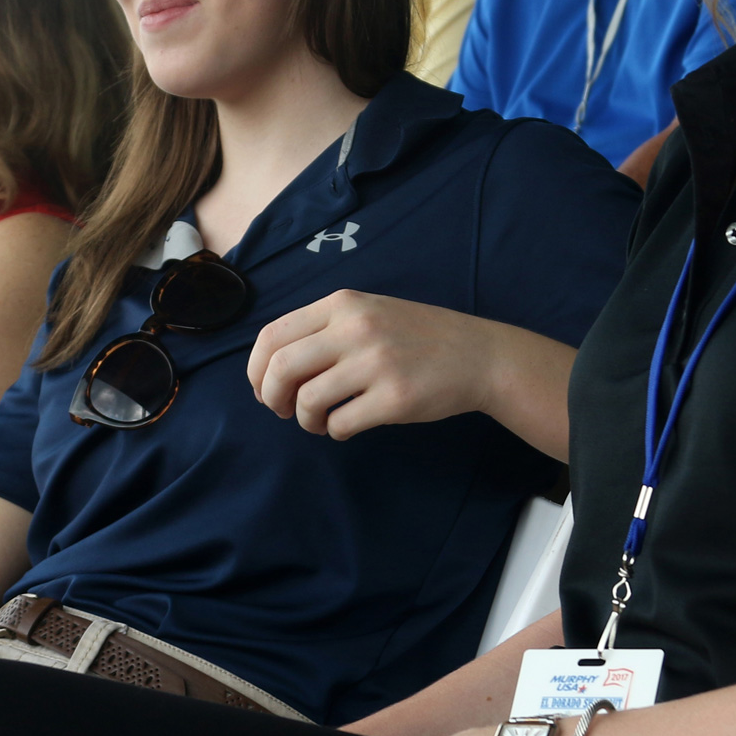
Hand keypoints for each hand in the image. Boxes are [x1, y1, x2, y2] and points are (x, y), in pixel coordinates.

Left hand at [247, 292, 500, 439]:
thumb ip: (325, 330)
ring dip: (305, 420)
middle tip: (283, 410)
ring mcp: (376, 363)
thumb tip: (273, 369)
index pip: (273, 335)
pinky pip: (340, 423)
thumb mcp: (369, 312)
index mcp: (343, 304)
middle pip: (281, 368)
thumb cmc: (418, 337)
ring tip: (320, 421)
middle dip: (272, 397)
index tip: (263, 387)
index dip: (257, 369)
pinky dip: (335, 431)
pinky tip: (348, 425)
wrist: (479, 355)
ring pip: (308, 400)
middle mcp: (356, 328)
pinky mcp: (395, 398)